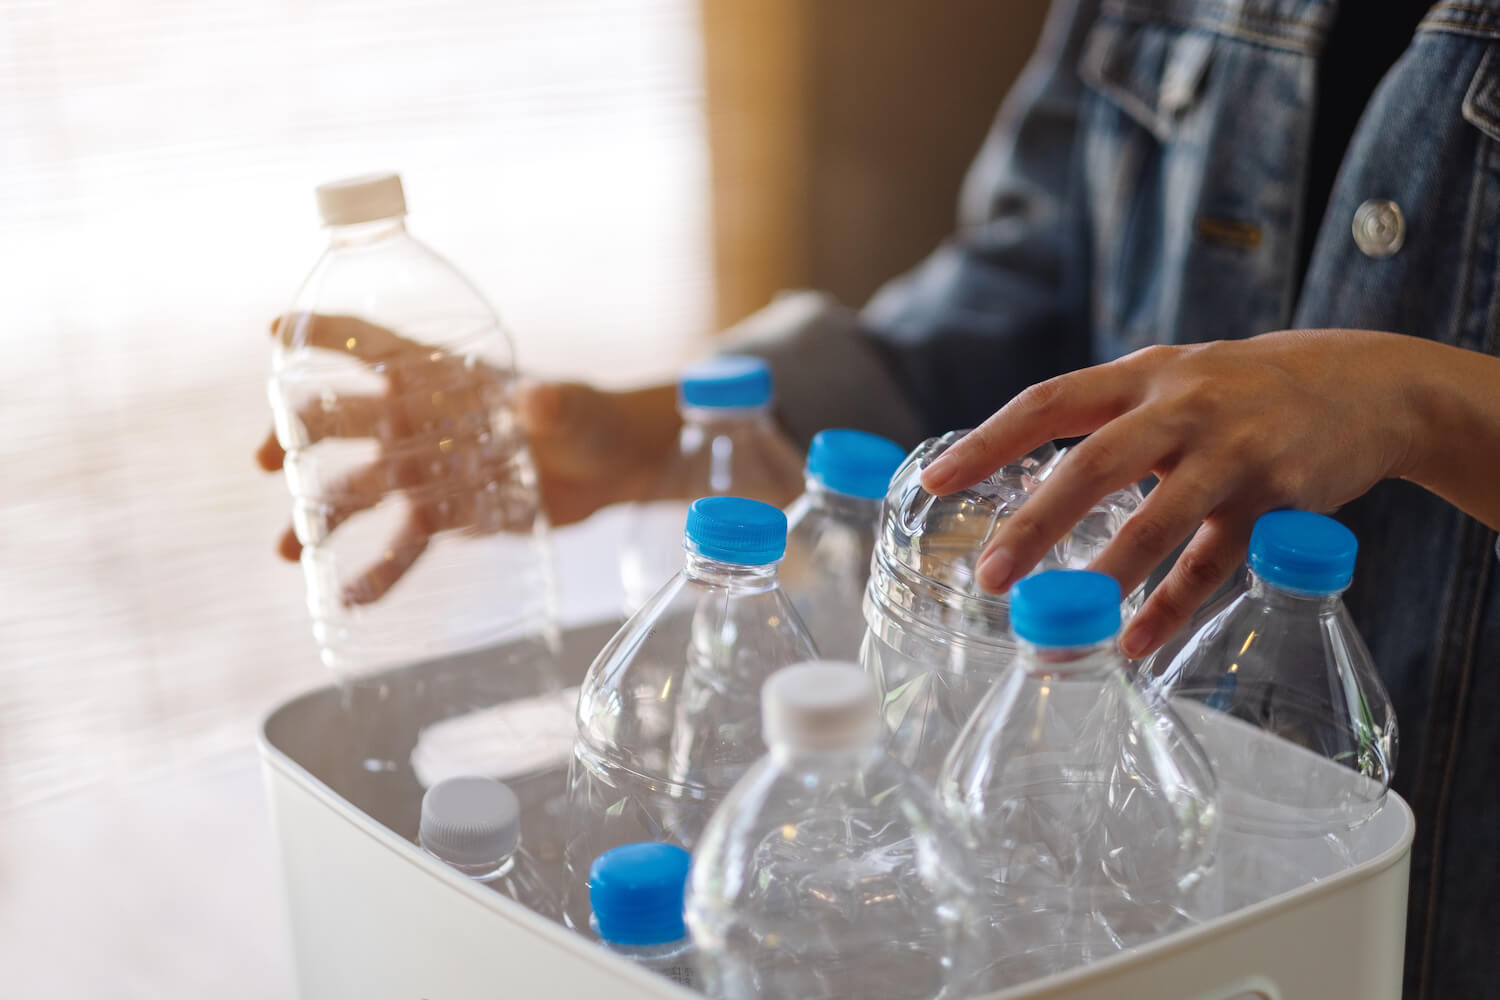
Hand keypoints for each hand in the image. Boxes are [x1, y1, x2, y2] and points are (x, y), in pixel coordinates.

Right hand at [256, 313, 680, 602]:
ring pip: (360, 490)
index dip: (326, 332)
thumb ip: (552, 404)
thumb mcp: (572, 406)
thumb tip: (536, 402)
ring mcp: (428, 469)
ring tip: (289, 551)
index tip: (275, 329)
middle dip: (298, 435)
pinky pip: (404, 545)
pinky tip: (349, 598)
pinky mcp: (448, 514)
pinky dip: (379, 572)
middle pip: (345, 419)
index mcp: (443, 376)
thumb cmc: (590, 417)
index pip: (376, 344)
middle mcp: (421, 420)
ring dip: (322, 517)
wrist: (613, 468)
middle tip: (267, 460)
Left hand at [918, 330, 1424, 657]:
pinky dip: (1172, 605)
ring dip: (1105, 576)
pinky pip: (1214, 562)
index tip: (936, 482)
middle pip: (1094, 465)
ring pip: (1158, 520)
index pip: (1049, 402)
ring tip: (1060, 624)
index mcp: (1141, 374)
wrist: (1366, 384)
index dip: (989, 442)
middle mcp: (1183, 405)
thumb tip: (1020, 473)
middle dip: (1036, 523)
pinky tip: (1135, 642)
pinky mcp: (1277, 497)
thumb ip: (1106, 418)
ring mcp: (1233, 451)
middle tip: (991, 576)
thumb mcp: (1171, 378)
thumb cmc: (1242, 389)